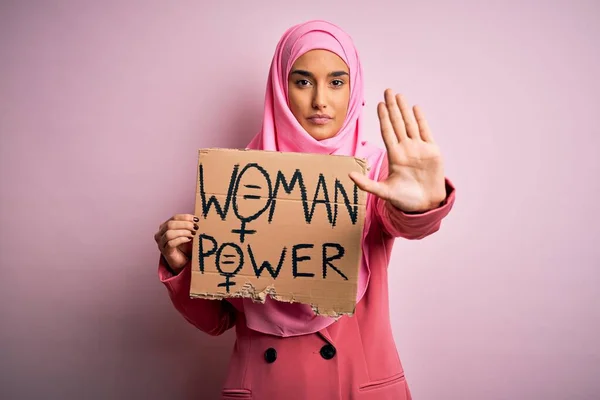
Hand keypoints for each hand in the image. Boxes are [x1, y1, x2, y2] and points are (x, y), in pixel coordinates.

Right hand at [154, 214, 198, 271]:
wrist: (183, 262)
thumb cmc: (185, 246)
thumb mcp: (187, 233)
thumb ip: (189, 225)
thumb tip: (197, 219)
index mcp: (165, 226)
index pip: (174, 218)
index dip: (186, 217)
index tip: (196, 219)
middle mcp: (160, 234)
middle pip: (170, 224)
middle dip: (185, 224)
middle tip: (195, 227)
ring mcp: (161, 243)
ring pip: (169, 233)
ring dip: (183, 232)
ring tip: (193, 234)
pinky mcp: (165, 251)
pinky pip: (171, 243)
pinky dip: (181, 239)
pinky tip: (188, 240)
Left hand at [350, 89, 445, 212]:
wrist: (425, 205)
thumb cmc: (404, 199)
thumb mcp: (383, 191)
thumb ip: (366, 184)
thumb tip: (349, 175)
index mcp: (394, 156)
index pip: (387, 132)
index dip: (383, 118)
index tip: (378, 104)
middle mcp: (406, 149)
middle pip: (397, 123)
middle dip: (392, 107)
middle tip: (387, 91)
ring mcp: (419, 149)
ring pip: (410, 124)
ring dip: (404, 110)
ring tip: (399, 95)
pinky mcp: (432, 151)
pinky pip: (426, 131)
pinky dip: (421, 119)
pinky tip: (415, 108)